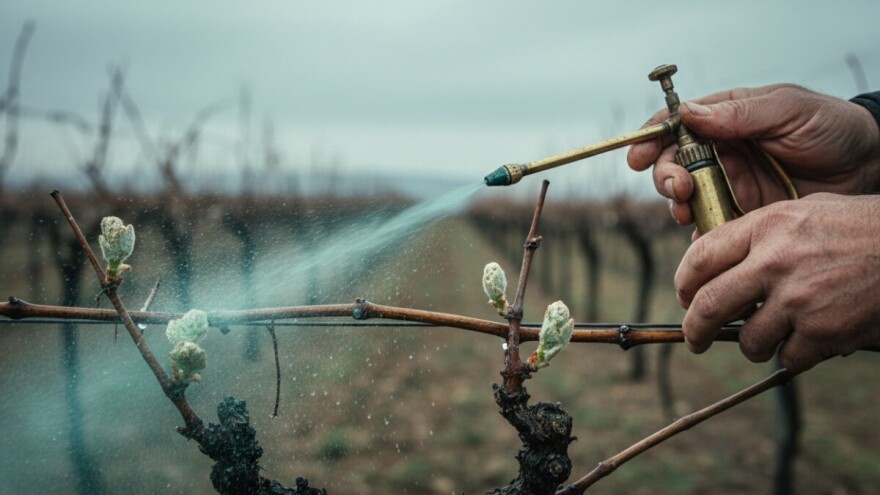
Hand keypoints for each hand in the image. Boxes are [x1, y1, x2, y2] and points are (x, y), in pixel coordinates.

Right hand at [628, 84, 879, 224]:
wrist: (870, 167)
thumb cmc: (832, 129)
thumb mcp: (788, 110)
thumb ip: (739, 113)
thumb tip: (688, 113)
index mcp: (726, 120)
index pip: (677, 126)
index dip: (651, 139)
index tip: (638, 157)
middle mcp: (721, 153)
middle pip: (673, 164)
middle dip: (665, 177)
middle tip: (678, 189)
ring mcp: (730, 185)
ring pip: (686, 198)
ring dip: (677, 206)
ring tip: (685, 211)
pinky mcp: (742, 216)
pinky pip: (712, 229)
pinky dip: (701, 237)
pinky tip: (703, 239)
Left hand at [674, 193, 879, 371]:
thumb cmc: (861, 228)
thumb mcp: (804, 212)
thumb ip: (760, 233)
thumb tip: (719, 259)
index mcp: (766, 227)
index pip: (700, 258)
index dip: (683, 283)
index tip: (684, 297)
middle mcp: (774, 262)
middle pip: (708, 305)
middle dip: (695, 330)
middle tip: (695, 340)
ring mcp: (798, 299)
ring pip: (749, 341)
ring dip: (753, 346)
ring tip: (766, 340)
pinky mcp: (823, 331)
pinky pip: (789, 358)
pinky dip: (794, 356)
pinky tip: (807, 342)